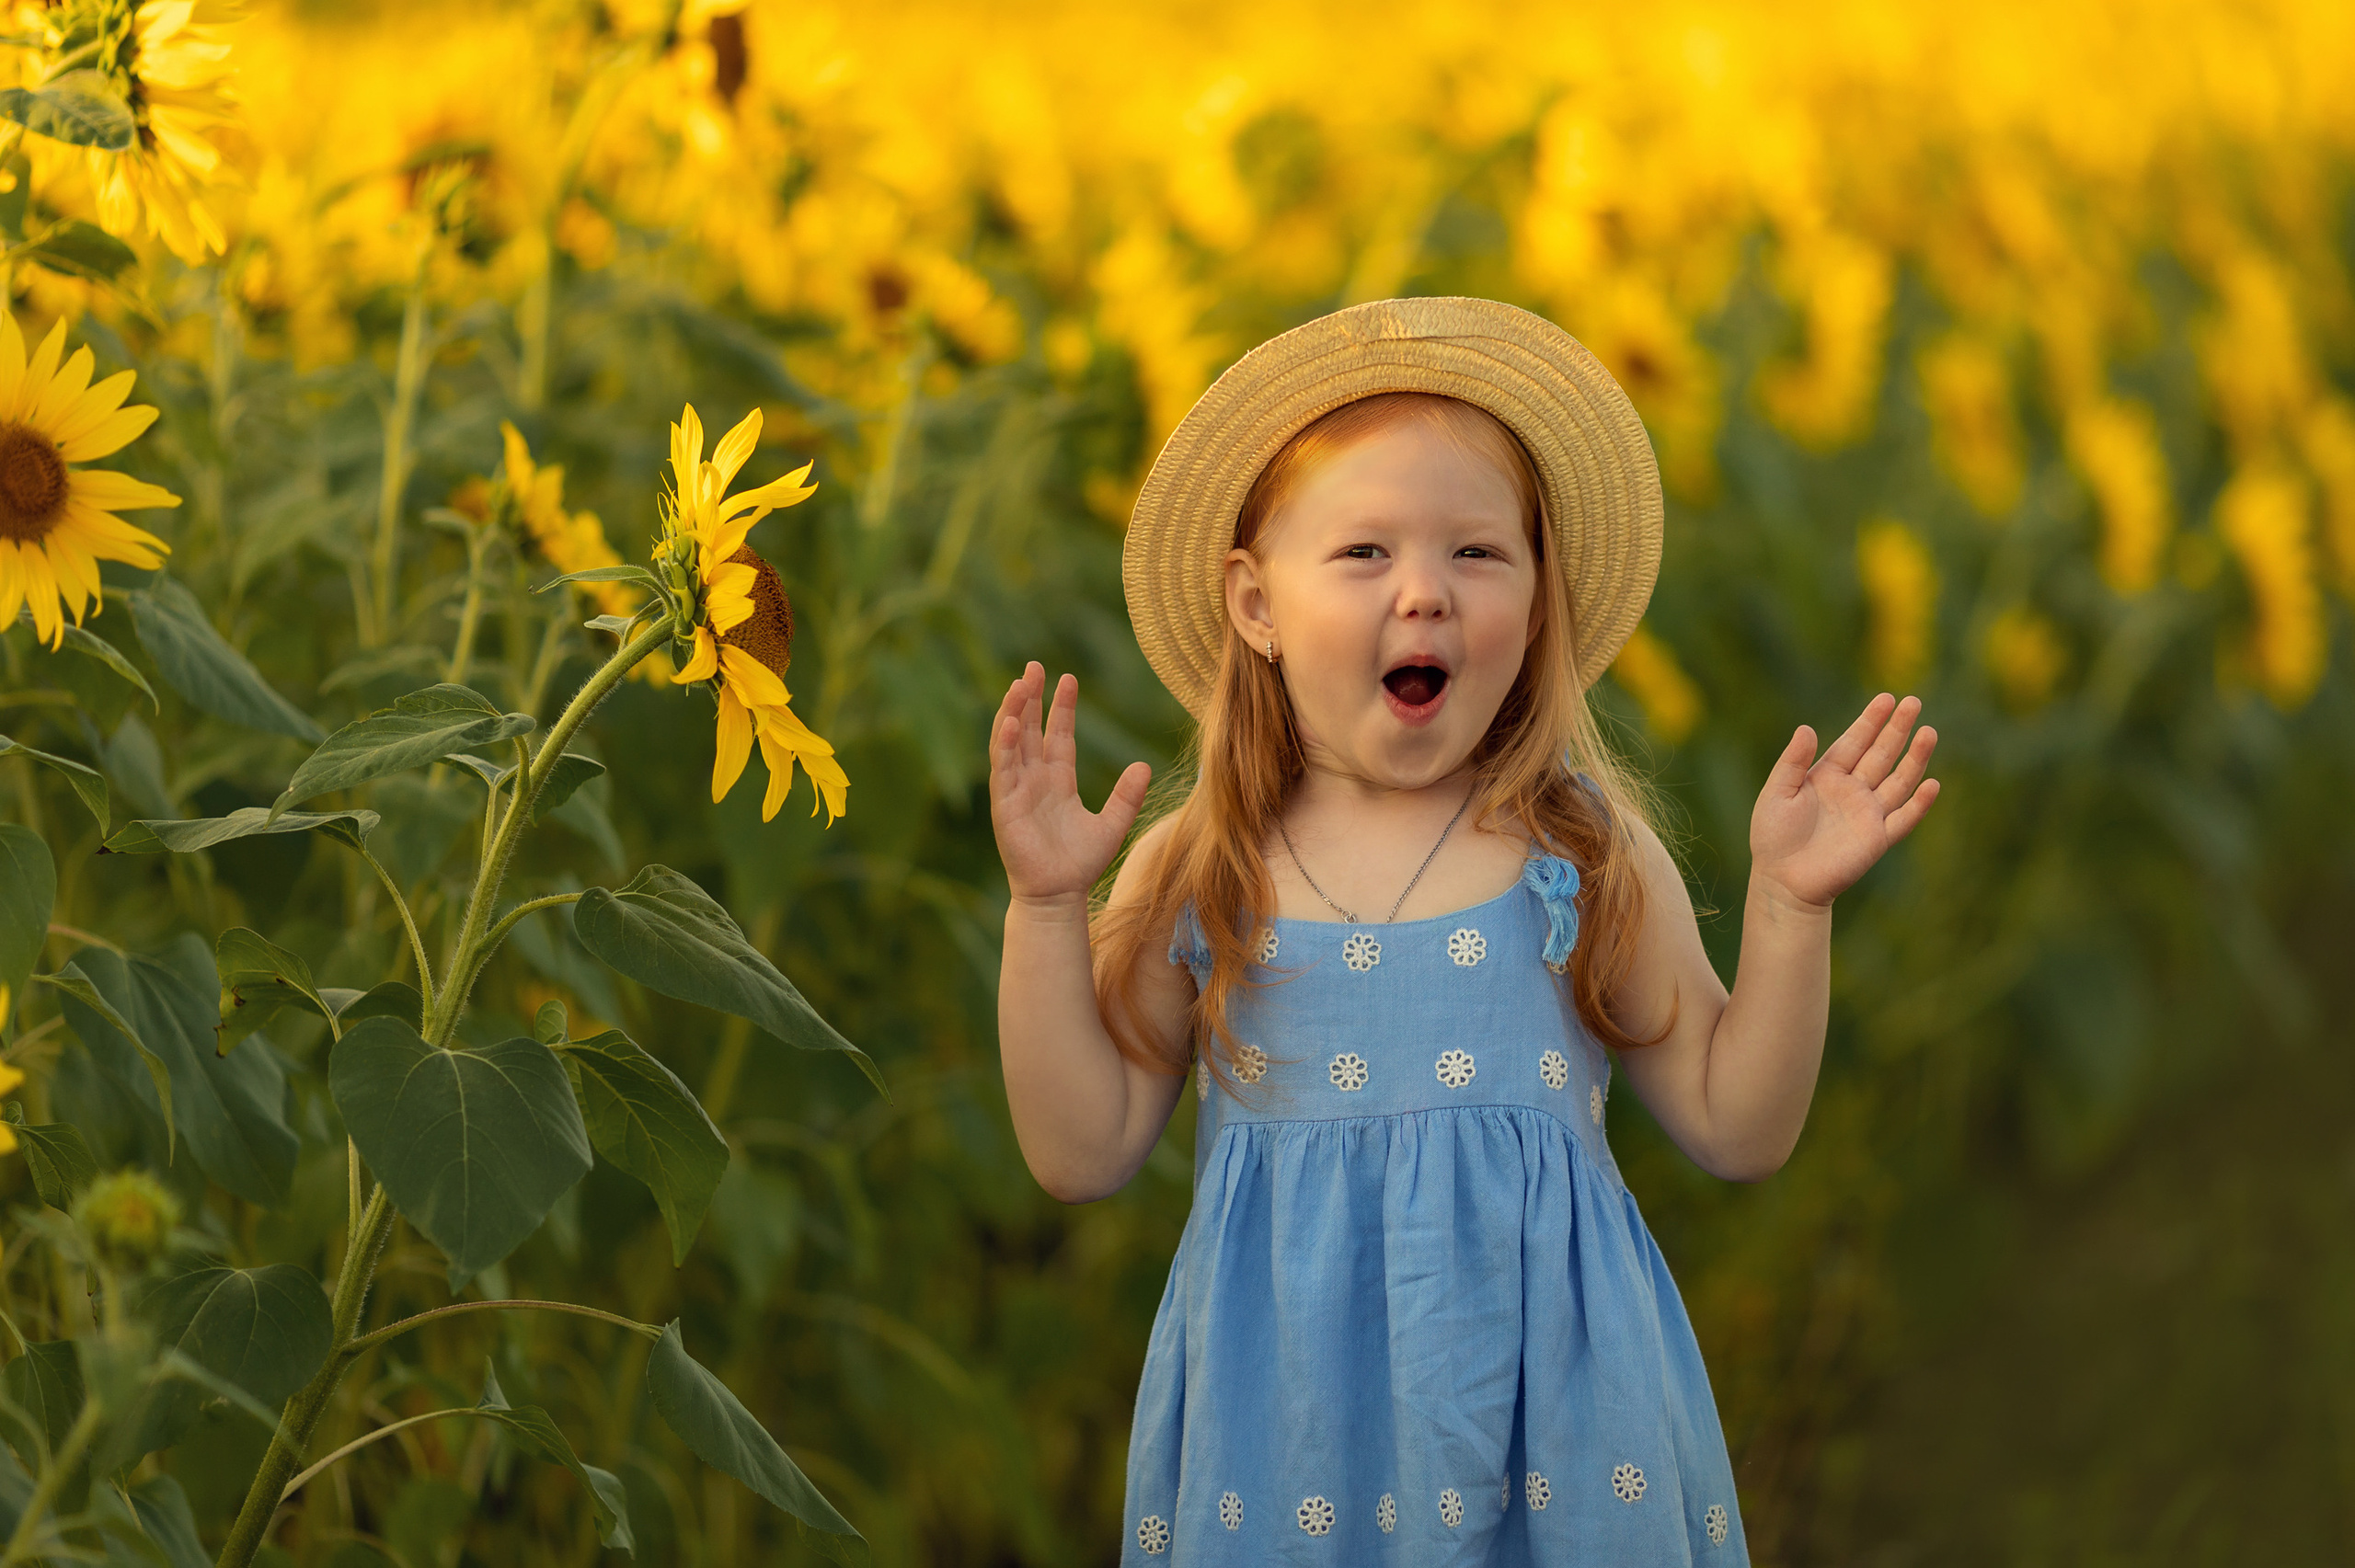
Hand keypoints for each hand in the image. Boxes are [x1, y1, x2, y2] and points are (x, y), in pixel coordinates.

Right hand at [989, 662, 1152, 906]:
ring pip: (1012, 742)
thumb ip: (1127, 796)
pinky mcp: (1005, 804)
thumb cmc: (1081, 864)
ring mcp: (1018, 789)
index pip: (1058, 734)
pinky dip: (1004, 745)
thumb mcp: (1113, 825)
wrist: (1060, 894)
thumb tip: (1145, 766)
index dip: (1061, 706)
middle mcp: (1035, 779)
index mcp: (1059, 780)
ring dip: (1013, 712)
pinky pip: (1002, 768)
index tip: (1068, 678)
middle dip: (1031, 697)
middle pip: (1031, 729)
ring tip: (1019, 684)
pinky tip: (1009, 722)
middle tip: (1034, 666)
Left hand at [1750, 692, 1940, 908]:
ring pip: (1898, 780)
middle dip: (1897, 729)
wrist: (1782, 880)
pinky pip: (1903, 818)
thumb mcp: (1777, 793)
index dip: (1870, 721)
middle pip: (1881, 754)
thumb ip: (1793, 761)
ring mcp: (1868, 813)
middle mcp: (1852, 790)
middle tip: (1914, 702)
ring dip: (1915, 758)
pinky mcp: (1877, 839)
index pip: (1854, 742)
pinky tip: (1932, 784)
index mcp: (1828, 775)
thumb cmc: (1773, 836)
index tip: (1886, 698)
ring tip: (1929, 732)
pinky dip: (1919, 803)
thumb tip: (1806, 728)